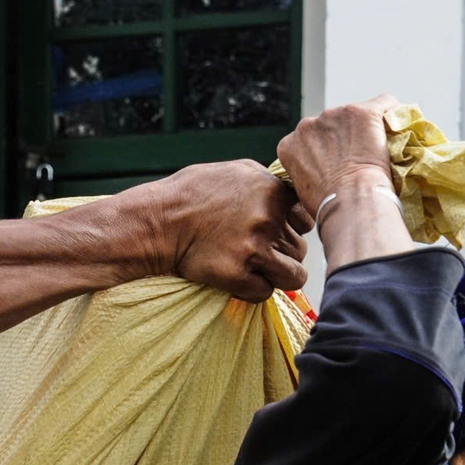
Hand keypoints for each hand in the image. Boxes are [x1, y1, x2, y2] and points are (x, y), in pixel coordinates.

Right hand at [128, 160, 309, 301]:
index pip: (306, 220)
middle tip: (258, 254)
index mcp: (272, 192)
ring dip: (275, 276)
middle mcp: (268, 220)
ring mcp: (254, 249)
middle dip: (282, 255)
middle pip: (299, 250)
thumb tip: (291, 197)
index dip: (292, 230)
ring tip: (254, 270)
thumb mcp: (235, 171)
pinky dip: (252, 290)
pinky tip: (236, 278)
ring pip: (292, 276)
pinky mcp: (237, 275)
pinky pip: (264, 293)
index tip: (276, 233)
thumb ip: (267, 182)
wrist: (158, 221)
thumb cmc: (192, 193)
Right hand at [276, 95, 401, 218]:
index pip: (310, 139)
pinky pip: (383, 104)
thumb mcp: (306, 192)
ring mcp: (335, 115)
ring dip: (365, 130)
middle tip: (360, 160)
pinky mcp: (362, 112)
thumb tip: (326, 178)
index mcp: (290, 145)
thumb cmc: (332, 207)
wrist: (352, 203)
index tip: (338, 163)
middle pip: (331, 124)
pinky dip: (392, 114)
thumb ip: (310, 174)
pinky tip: (398, 130)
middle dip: (344, 138)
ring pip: (356, 115)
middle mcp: (307, 125)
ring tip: (378, 152)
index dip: (327, 150)